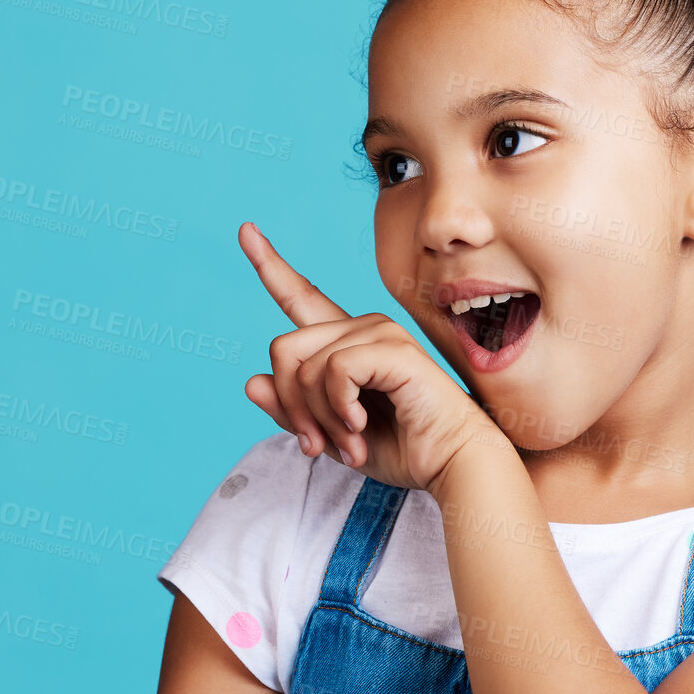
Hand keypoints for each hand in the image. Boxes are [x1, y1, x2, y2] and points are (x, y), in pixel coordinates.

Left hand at [238, 221, 505, 494]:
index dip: (271, 266)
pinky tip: (359, 426)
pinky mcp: (393, 348)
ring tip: (348, 444)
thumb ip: (293, 410)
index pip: (301, 297)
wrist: (448, 463)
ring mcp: (379, 332)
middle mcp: (361, 328)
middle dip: (291, 405)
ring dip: (318, 416)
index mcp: (345, 343)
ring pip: (306, 365)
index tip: (245, 230)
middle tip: (315, 445)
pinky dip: (338, 407)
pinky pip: (334, 370)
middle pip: (284, 348)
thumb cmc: (402, 448)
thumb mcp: (329, 434)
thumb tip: (251, 382)